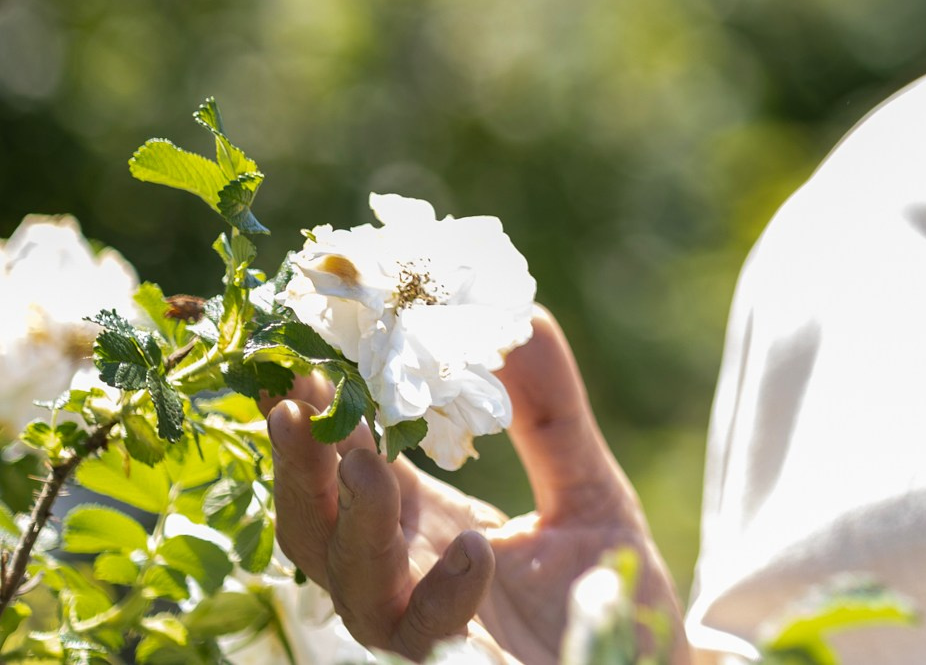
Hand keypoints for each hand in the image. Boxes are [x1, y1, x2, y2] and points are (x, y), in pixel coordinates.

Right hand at [267, 308, 684, 664]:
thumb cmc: (604, 586)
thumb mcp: (586, 484)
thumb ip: (549, 410)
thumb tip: (522, 315)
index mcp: (419, 526)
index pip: (342, 468)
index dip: (316, 416)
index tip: (300, 352)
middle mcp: (404, 579)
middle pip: (314, 528)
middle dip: (301, 467)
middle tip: (304, 397)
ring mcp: (426, 632)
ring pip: (354, 589)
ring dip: (356, 522)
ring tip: (370, 460)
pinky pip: (426, 642)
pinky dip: (443, 596)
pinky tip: (475, 548)